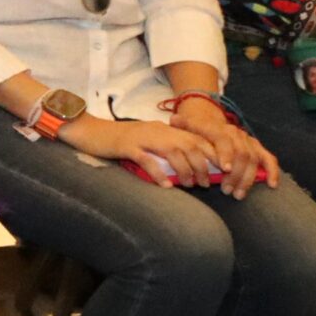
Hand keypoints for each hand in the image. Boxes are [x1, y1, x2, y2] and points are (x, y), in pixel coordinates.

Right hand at [59, 114, 220, 187]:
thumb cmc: (118, 142)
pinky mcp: (127, 146)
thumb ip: (165, 151)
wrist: (89, 131)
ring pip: (173, 151)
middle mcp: (157, 130)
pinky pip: (146, 159)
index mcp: (165, 129)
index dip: (214, 153)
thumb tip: (188, 169)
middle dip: (204, 164)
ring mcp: (142, 137)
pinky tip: (165, 185)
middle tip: (208, 183)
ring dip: (185, 169)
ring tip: (190, 185)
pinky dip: (158, 173)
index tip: (226, 169)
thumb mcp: (147, 143)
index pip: (197, 139)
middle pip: (190, 145)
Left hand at [168, 99, 277, 197]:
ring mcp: (248, 140)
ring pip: (253, 159)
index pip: (224, 140)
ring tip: (238, 194)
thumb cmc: (194, 129)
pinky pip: (268, 159)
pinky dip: (272, 171)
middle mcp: (236, 133)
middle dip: (236, 174)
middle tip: (227, 191)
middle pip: (241, 153)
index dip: (226, 154)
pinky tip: (271, 185)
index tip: (224, 170)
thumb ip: (182, 125)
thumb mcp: (186, 126)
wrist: (207, 119)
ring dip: (248, 179)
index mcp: (218, 129)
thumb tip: (174, 120)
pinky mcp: (257, 148)